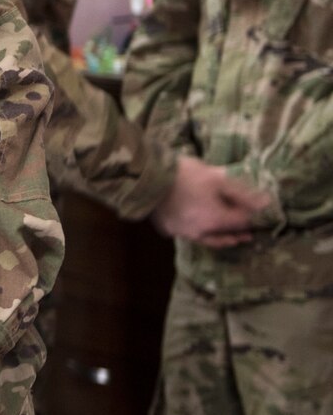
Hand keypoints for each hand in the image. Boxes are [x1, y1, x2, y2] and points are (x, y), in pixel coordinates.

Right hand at [150, 155, 267, 249]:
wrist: (147, 179)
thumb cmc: (186, 176)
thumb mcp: (218, 178)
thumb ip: (242, 193)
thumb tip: (267, 204)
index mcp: (216, 221)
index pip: (242, 223)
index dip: (252, 219)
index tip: (258, 215)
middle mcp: (201, 233)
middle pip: (224, 237)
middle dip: (237, 235)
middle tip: (247, 236)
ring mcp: (182, 232)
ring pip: (205, 239)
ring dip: (218, 238)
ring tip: (226, 238)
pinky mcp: (167, 229)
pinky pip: (186, 233)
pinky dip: (195, 232)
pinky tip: (195, 227)